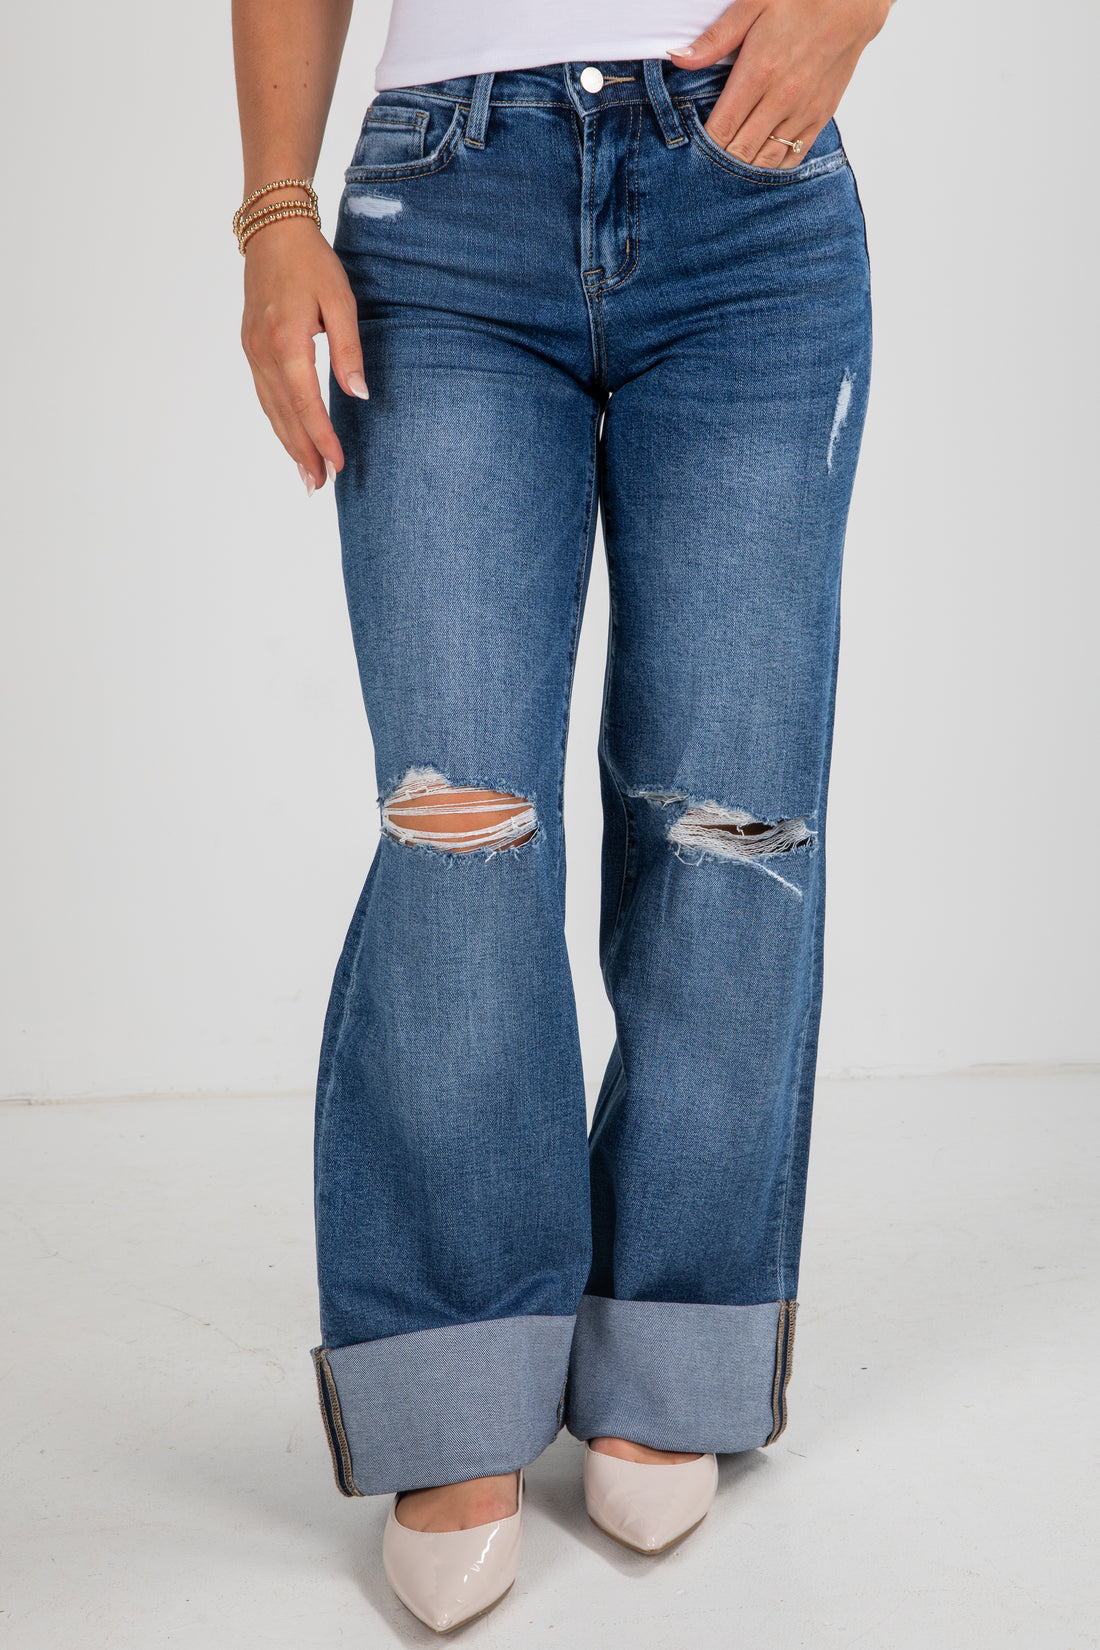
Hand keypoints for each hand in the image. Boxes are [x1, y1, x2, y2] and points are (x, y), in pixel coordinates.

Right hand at [240, 215, 367, 493]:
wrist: (273, 231)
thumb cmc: (312, 263)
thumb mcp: (341, 301)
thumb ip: (349, 351)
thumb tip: (359, 395)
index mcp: (287, 342)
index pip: (306, 404)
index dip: (322, 438)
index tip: (337, 464)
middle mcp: (264, 352)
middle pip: (285, 415)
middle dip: (304, 453)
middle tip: (320, 485)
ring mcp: (253, 351)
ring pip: (271, 409)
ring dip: (288, 444)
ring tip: (306, 474)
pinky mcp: (251, 348)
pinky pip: (265, 395)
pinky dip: (278, 421)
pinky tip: (289, 438)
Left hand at [670, 0, 890, 169]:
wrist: (853, 2)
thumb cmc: (800, 0)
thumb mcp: (751, 6)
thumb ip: (714, 40)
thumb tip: (678, 58)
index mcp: (759, 73)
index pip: (722, 129)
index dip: (703, 148)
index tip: (692, 150)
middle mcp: (782, 98)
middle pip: (741, 152)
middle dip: (720, 164)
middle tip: (705, 166)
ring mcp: (803, 111)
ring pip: (767, 161)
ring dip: (746, 169)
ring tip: (730, 168)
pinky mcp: (821, 116)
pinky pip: (794, 157)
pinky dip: (774, 167)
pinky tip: (760, 164)